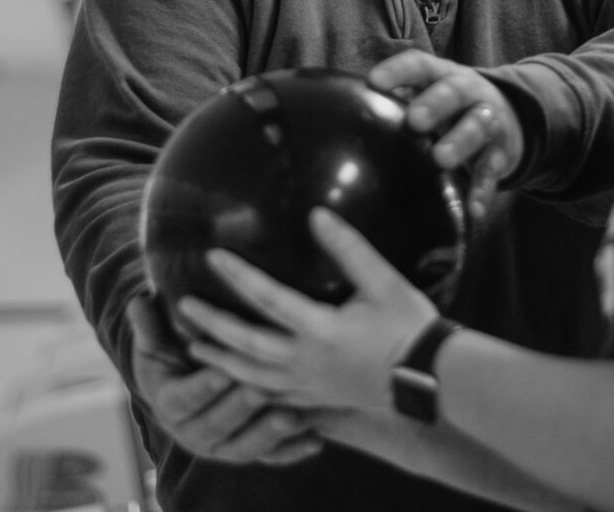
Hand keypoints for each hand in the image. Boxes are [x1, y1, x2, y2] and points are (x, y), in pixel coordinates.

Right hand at [126, 292, 321, 464]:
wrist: (190, 382)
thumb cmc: (174, 352)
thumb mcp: (157, 338)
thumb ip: (149, 324)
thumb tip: (140, 300)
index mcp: (169, 405)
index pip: (183, 399)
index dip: (202, 387)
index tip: (222, 370)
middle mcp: (194, 433)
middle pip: (216, 427)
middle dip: (238, 409)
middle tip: (260, 389)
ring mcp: (224, 446)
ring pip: (245, 447)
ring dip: (267, 434)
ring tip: (290, 416)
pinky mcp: (252, 450)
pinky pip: (273, 456)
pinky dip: (293, 450)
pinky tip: (315, 440)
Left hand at [179, 207, 438, 411]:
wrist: (430, 380)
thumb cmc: (409, 327)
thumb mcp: (383, 281)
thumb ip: (348, 248)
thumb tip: (317, 214)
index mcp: (319, 329)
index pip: (266, 298)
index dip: (237, 275)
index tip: (211, 256)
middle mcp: (305, 361)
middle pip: (244, 343)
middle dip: (211, 323)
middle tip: (183, 307)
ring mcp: (308, 385)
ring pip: (250, 375)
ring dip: (219, 359)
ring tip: (194, 347)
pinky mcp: (316, 400)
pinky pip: (270, 396)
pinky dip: (245, 387)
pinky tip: (234, 380)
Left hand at [369, 49, 523, 219]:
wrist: (506, 117)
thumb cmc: (447, 108)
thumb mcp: (426, 94)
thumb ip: (394, 103)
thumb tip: (343, 119)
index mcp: (442, 75)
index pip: (420, 65)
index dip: (398, 71)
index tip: (374, 82)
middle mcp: (468, 93)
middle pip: (454, 92)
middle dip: (436, 104)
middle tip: (415, 121)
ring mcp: (487, 122)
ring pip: (477, 126)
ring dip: (460, 141)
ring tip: (441, 159)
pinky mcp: (498, 153)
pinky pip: (491, 172)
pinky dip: (483, 191)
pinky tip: (473, 210)